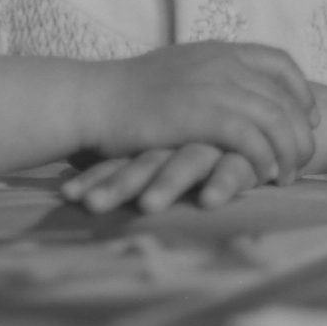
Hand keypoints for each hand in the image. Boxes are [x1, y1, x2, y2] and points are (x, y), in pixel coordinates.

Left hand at [64, 145, 260, 214]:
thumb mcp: (166, 152)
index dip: (96, 177)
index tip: (68, 196)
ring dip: (164, 186)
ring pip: (184, 165)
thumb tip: (73, 193)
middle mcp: (178, 143)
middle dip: (118, 185)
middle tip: (93, 205)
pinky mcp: (243, 160)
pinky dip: (221, 185)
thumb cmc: (207, 142)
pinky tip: (210, 202)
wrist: (258, 118)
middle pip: (144, 163)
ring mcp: (211, 148)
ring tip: (146, 208)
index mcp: (156, 141)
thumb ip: (131, 167)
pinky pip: (231, 172)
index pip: (120, 160)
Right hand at [96, 42, 317, 185]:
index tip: (310, 118)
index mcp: (221, 51)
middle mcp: (224, 63)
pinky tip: (263, 175)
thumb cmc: (133, 94)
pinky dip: (262, 158)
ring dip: (287, 151)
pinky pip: (249, 137)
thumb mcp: (182, 72)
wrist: (95, 98)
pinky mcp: (201, 114)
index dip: (302, 92)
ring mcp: (214, 86)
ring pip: (273, 119)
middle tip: (303, 160)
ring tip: (288, 176)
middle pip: (283, 97)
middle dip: (300, 132)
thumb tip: (239, 100)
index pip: (280, 63)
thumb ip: (213, 80)